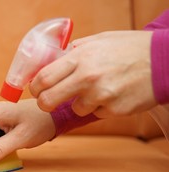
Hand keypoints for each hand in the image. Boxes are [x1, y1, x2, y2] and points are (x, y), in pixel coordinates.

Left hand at [29, 31, 156, 117]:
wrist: (165, 61)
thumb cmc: (131, 48)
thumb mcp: (100, 40)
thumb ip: (75, 50)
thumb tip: (53, 59)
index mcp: (80, 58)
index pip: (42, 79)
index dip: (34, 88)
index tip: (36, 90)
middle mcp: (87, 77)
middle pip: (48, 101)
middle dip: (44, 103)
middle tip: (49, 101)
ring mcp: (101, 96)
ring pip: (75, 109)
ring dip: (81, 103)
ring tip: (97, 90)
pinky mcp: (113, 110)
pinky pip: (96, 113)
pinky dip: (100, 107)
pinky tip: (113, 94)